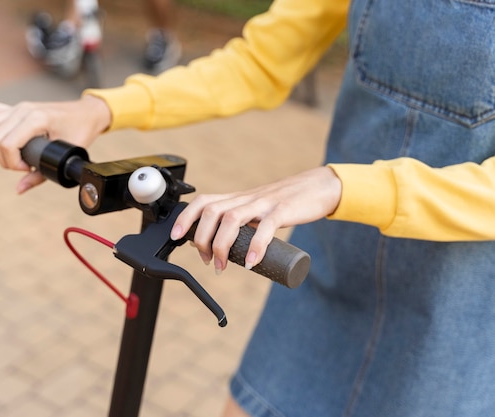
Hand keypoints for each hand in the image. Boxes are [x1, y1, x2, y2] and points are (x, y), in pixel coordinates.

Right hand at [0, 95, 110, 192]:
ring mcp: (17, 107)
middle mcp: (23, 110)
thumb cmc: (79, 132)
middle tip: (22, 165)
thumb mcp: (63, 156)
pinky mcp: (15, 107)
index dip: (13, 163)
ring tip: (13, 155)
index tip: (28, 168)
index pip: (7, 144)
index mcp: (36, 119)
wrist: (86, 113)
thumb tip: (19, 190)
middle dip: (4, 159)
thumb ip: (40, 175)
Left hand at [170, 167, 341, 273]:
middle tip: (207, 260)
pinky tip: (251, 263)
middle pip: (212, 212)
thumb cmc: (286, 202)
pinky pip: (265, 228)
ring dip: (222, 246)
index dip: (186, 217)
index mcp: (238, 198)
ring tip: (222, 267)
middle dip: (202, 238)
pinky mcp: (283, 210)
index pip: (204, 201)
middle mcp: (246, 198)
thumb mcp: (256, 210)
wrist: (318, 187)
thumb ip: (240, 223)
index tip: (176, 236)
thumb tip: (220, 246)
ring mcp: (264, 204)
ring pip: (232, 219)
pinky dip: (255, 247)